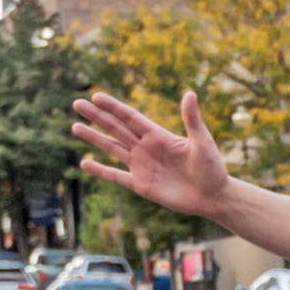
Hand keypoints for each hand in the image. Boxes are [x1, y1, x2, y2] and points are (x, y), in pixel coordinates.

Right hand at [69, 91, 233, 219]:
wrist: (214, 197)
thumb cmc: (212, 168)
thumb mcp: (202, 142)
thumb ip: (192, 120)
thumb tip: (190, 93)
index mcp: (159, 135)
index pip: (131, 117)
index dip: (113, 107)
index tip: (96, 96)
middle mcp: (147, 148)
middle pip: (116, 129)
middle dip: (97, 117)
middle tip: (76, 103)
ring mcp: (142, 166)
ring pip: (112, 148)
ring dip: (94, 138)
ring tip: (74, 126)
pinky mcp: (141, 185)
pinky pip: (116, 176)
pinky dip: (101, 170)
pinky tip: (84, 163)